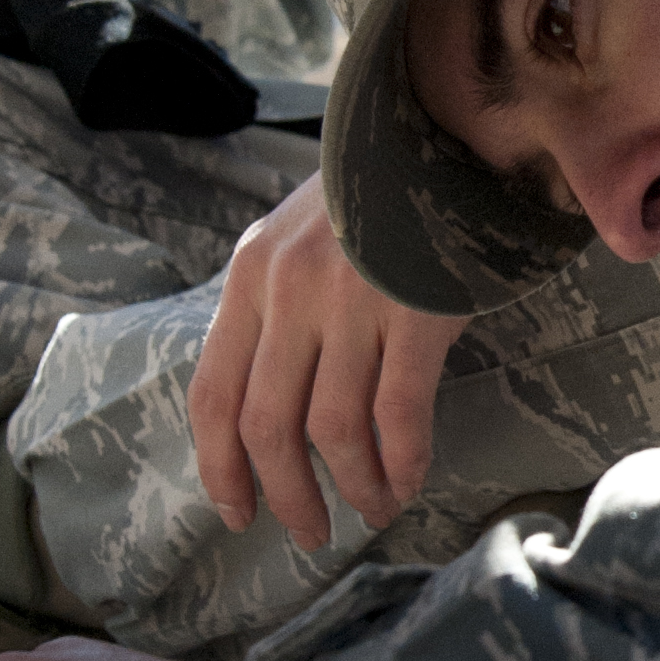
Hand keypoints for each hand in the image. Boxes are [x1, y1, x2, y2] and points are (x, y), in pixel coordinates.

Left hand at [190, 172, 467, 547]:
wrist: (447, 128)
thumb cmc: (377, 193)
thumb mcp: (300, 237)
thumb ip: (278, 308)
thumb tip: (270, 405)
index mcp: (250, 274)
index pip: (212, 391)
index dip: (219, 466)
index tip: (238, 512)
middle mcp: (289, 289)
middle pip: (267, 424)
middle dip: (287, 493)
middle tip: (309, 531)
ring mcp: (352, 299)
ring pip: (333, 428)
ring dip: (353, 484)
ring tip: (373, 509)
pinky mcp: (416, 309)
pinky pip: (399, 412)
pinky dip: (401, 461)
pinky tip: (408, 481)